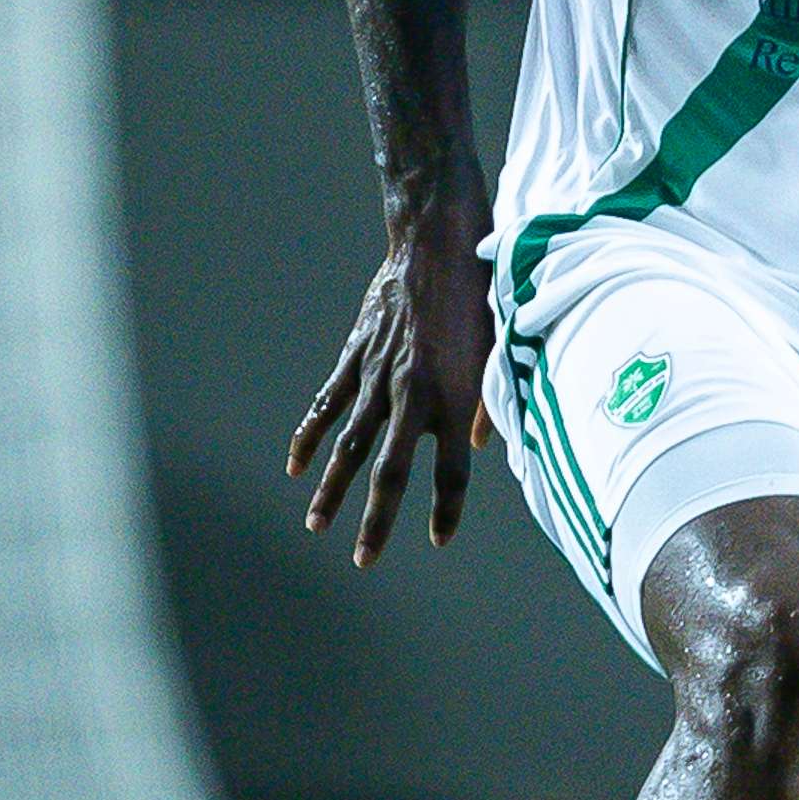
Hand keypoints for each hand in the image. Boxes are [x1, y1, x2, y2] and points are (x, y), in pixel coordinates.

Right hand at [289, 217, 492, 567]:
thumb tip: (483, 447)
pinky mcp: (356, 356)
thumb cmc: (480, 292)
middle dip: (376, 520)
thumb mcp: (502, 346)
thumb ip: (491, 400)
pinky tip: (296, 466)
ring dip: (332, 488)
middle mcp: (414, 393)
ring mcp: (379, 376)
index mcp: (455, 395)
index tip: (439, 538)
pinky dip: (310, 436)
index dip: (446, 508)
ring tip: (316, 525)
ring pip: (350, 444)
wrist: (436, 239)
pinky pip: (328, 404)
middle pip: (391, 471)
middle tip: (363, 560)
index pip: (452, 471)